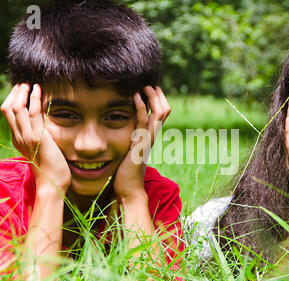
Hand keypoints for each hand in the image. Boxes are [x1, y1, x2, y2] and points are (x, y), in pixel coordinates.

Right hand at [0, 83, 70, 191]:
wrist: (52, 185)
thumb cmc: (52, 171)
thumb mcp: (42, 152)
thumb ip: (40, 140)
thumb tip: (47, 131)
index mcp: (18, 140)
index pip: (8, 115)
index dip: (12, 101)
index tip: (21, 92)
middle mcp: (19, 137)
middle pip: (8, 109)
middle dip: (15, 94)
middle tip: (23, 84)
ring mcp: (27, 137)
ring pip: (17, 108)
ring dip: (23, 93)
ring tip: (30, 84)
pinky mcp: (38, 137)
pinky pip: (33, 112)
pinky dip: (35, 99)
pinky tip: (38, 90)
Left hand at [113, 86, 170, 201]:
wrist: (128, 189)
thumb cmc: (124, 170)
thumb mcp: (128, 148)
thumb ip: (129, 137)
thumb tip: (123, 128)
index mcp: (150, 136)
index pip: (160, 112)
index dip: (158, 98)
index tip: (148, 87)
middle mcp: (152, 136)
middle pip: (165, 110)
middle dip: (158, 95)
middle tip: (149, 84)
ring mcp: (148, 140)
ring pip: (159, 114)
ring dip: (153, 97)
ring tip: (145, 86)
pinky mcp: (140, 144)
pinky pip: (143, 122)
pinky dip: (141, 108)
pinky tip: (135, 97)